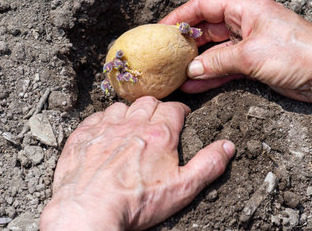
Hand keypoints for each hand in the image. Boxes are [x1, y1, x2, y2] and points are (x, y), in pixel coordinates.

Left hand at [40, 96, 234, 229]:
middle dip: (157, 108)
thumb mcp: (182, 189)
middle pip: (148, 102)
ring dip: (130, 112)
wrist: (90, 210)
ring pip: (122, 107)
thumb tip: (227, 147)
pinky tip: (106, 132)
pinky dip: (104, 120)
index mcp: (159, 134)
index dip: (180, 111)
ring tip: (132, 125)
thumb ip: (208, 165)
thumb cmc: (136, 202)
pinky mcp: (84, 135)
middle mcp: (132, 124)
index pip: (174, 109)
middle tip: (158, 120)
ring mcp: (106, 128)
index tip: (181, 117)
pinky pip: (97, 116)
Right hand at [160, 0, 311, 103]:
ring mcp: (249, 44)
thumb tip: (191, 70)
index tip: (163, 28)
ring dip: (197, 64)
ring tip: (176, 74)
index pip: (205, 6)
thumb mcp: (250, 55)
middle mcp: (245, 23)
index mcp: (245, 9)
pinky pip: (226, 68)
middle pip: (208, 30)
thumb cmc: (296, 52)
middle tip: (167, 55)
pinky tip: (194, 84)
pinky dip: (212, 76)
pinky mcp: (254, 63)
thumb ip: (217, 63)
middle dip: (187, 43)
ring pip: (215, 52)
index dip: (182, 15)